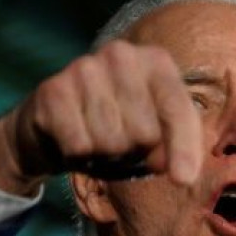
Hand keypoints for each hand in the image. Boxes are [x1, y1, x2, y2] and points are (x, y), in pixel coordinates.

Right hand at [0, 40, 202, 194]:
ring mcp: (83, 68)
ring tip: (97, 144)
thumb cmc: (114, 129)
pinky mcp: (53, 91)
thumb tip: (183, 175)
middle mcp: (120, 55)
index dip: (183, 147)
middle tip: (121, 146)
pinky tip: (73, 143)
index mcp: (154, 61)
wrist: (51, 125)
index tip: (184, 181)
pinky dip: (78, 157)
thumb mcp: (154, 133)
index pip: (176, 107)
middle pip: (144, 132)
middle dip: (135, 153)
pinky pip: (79, 146)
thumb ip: (177, 146)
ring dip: (104, 157)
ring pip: (111, 142)